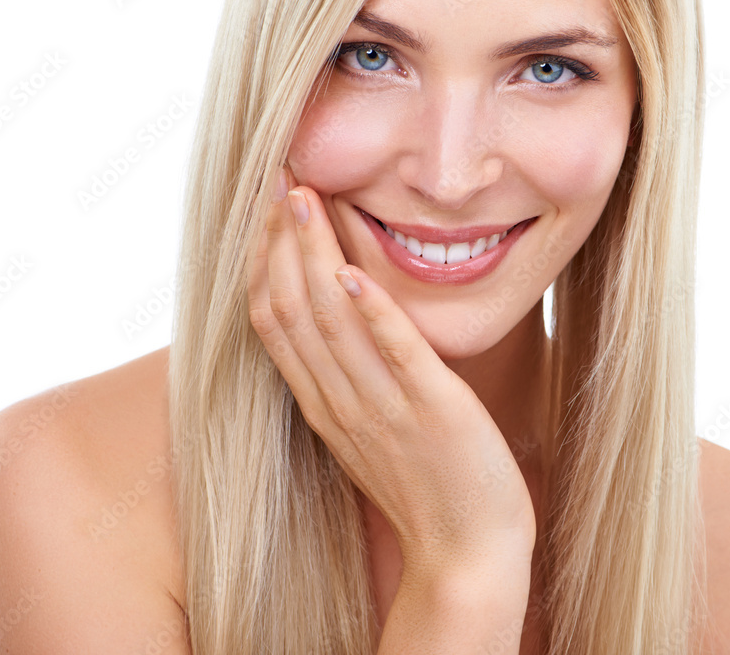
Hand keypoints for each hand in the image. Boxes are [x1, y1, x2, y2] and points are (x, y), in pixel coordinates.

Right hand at [248, 165, 537, 577]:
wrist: (466, 552)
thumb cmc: (422, 478)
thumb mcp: (365, 422)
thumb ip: (345, 371)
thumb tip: (334, 312)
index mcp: (321, 400)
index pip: (271, 319)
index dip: (263, 259)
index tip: (267, 204)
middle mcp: (339, 400)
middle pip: (290, 310)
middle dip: (281, 241)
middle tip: (279, 178)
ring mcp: (383, 407)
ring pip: (330, 323)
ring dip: (313, 257)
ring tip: (304, 199)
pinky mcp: (433, 412)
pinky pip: (395, 357)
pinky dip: (372, 313)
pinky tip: (355, 272)